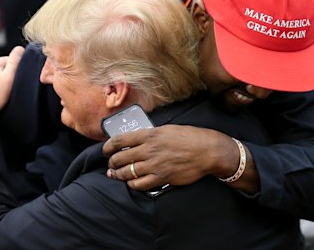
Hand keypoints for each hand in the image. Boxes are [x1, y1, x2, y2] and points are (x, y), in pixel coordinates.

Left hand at [103, 125, 242, 190]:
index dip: (108, 147)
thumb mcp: (167, 129)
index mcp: (149, 134)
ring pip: (127, 173)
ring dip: (118, 174)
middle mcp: (149, 149)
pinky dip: (132, 184)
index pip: (119, 140)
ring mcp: (154, 165)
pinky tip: (132, 182)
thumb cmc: (190, 137)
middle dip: (112, 162)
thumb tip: (137, 140)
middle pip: (120, 158)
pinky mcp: (161, 178)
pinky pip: (139, 184)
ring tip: (116, 174)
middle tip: (111, 164)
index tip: (106, 150)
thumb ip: (151, 135)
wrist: (207, 151)